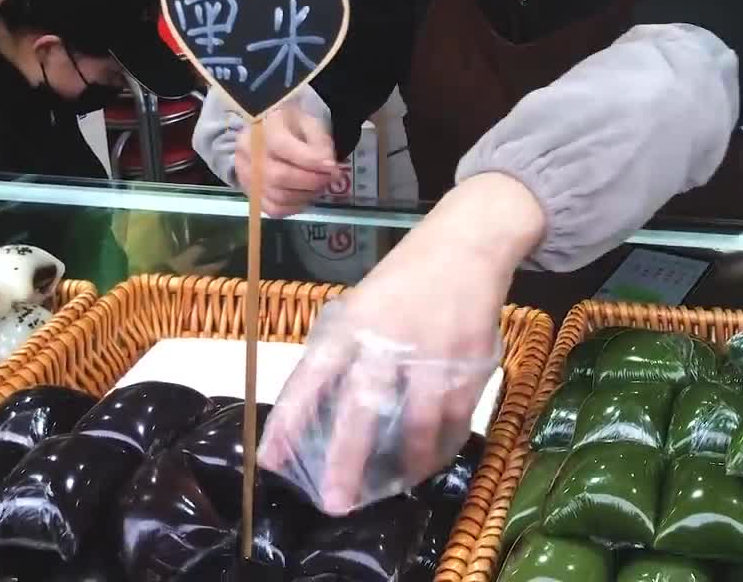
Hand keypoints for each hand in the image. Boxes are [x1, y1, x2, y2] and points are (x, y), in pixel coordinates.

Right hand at [235, 102, 338, 216]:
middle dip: (311, 181)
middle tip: (328, 178)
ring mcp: (245, 173)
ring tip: (318, 186)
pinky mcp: (249, 192)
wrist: (269, 131)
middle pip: (277, 176)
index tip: (332, 167)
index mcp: (263, 127)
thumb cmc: (293, 126)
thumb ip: (320, 143)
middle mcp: (247, 151)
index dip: (310, 160)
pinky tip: (304, 196)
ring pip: (276, 196)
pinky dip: (294, 207)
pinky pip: (272, 209)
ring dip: (305, 195)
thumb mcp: (310, 124)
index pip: (282, 146)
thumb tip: (328, 167)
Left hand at [259, 173, 546, 513]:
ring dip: (407, 460)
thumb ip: (344, 349)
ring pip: (418, 420)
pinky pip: (456, 415)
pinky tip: (434, 456)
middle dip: (346, 458)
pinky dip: (444, 442)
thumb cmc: (408, 276)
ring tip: (397, 485)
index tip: (271, 461)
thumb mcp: (364, 303)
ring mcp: (433, 350)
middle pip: (363, 405)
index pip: (312, 376)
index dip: (290, 420)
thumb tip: (321, 410)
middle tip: (335, 500)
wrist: (469, 242)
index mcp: (352, 323)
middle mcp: (388, 338)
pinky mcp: (470, 359)